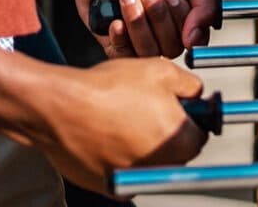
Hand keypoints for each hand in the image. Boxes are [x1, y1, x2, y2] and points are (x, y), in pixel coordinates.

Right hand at [21, 58, 204, 191]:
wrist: (58, 107)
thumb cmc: (107, 89)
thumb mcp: (162, 71)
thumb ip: (190, 86)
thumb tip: (196, 94)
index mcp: (181, 143)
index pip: (199, 135)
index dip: (189, 118)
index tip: (176, 109)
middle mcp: (160, 168)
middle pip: (175, 153)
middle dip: (166, 133)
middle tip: (145, 110)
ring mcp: (132, 180)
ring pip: (148, 162)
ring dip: (142, 145)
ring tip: (122, 119)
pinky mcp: (106, 187)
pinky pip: (122, 172)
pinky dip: (118, 157)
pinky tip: (106, 134)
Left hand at [68, 0, 218, 58]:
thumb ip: (209, 6)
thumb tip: (196, 39)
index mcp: (190, 18)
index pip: (194, 39)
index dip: (181, 17)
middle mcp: (168, 32)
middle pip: (171, 47)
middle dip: (157, 14)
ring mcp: (143, 40)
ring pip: (148, 51)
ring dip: (137, 19)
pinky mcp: (119, 44)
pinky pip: (125, 56)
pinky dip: (121, 35)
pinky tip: (116, 18)